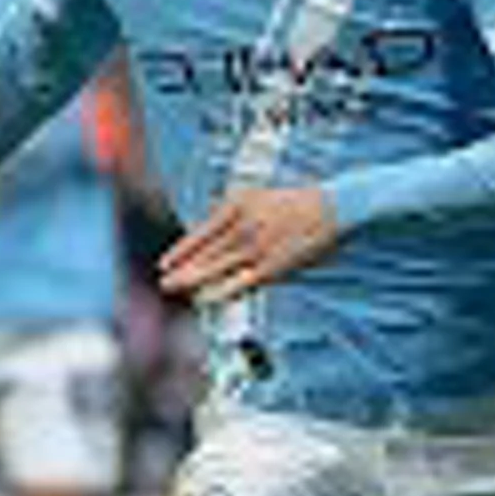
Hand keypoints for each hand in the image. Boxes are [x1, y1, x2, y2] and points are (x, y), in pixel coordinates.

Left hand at [157, 185, 341, 305]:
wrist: (331, 208)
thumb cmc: (296, 204)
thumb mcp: (257, 197)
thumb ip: (232, 213)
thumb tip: (208, 226)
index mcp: (235, 207)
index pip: (199, 234)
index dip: (180, 251)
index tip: (164, 263)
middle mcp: (240, 227)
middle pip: (203, 253)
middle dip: (181, 269)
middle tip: (164, 282)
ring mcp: (254, 248)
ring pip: (214, 268)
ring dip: (191, 280)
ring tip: (174, 289)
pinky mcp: (270, 268)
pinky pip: (237, 284)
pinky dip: (218, 292)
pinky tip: (203, 299)